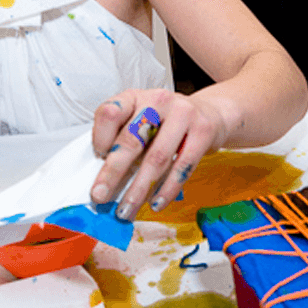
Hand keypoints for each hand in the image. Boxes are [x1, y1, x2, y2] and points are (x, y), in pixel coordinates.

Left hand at [90, 89, 228, 220]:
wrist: (210, 113)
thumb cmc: (165, 123)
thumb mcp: (140, 121)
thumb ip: (122, 140)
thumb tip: (103, 179)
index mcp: (134, 97)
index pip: (110, 113)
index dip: (100, 137)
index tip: (98, 158)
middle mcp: (157, 100)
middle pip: (131, 139)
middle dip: (113, 173)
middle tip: (100, 196)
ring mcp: (182, 113)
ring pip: (156, 158)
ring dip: (139, 189)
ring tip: (127, 209)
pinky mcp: (202, 131)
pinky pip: (182, 166)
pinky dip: (166, 189)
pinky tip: (156, 203)